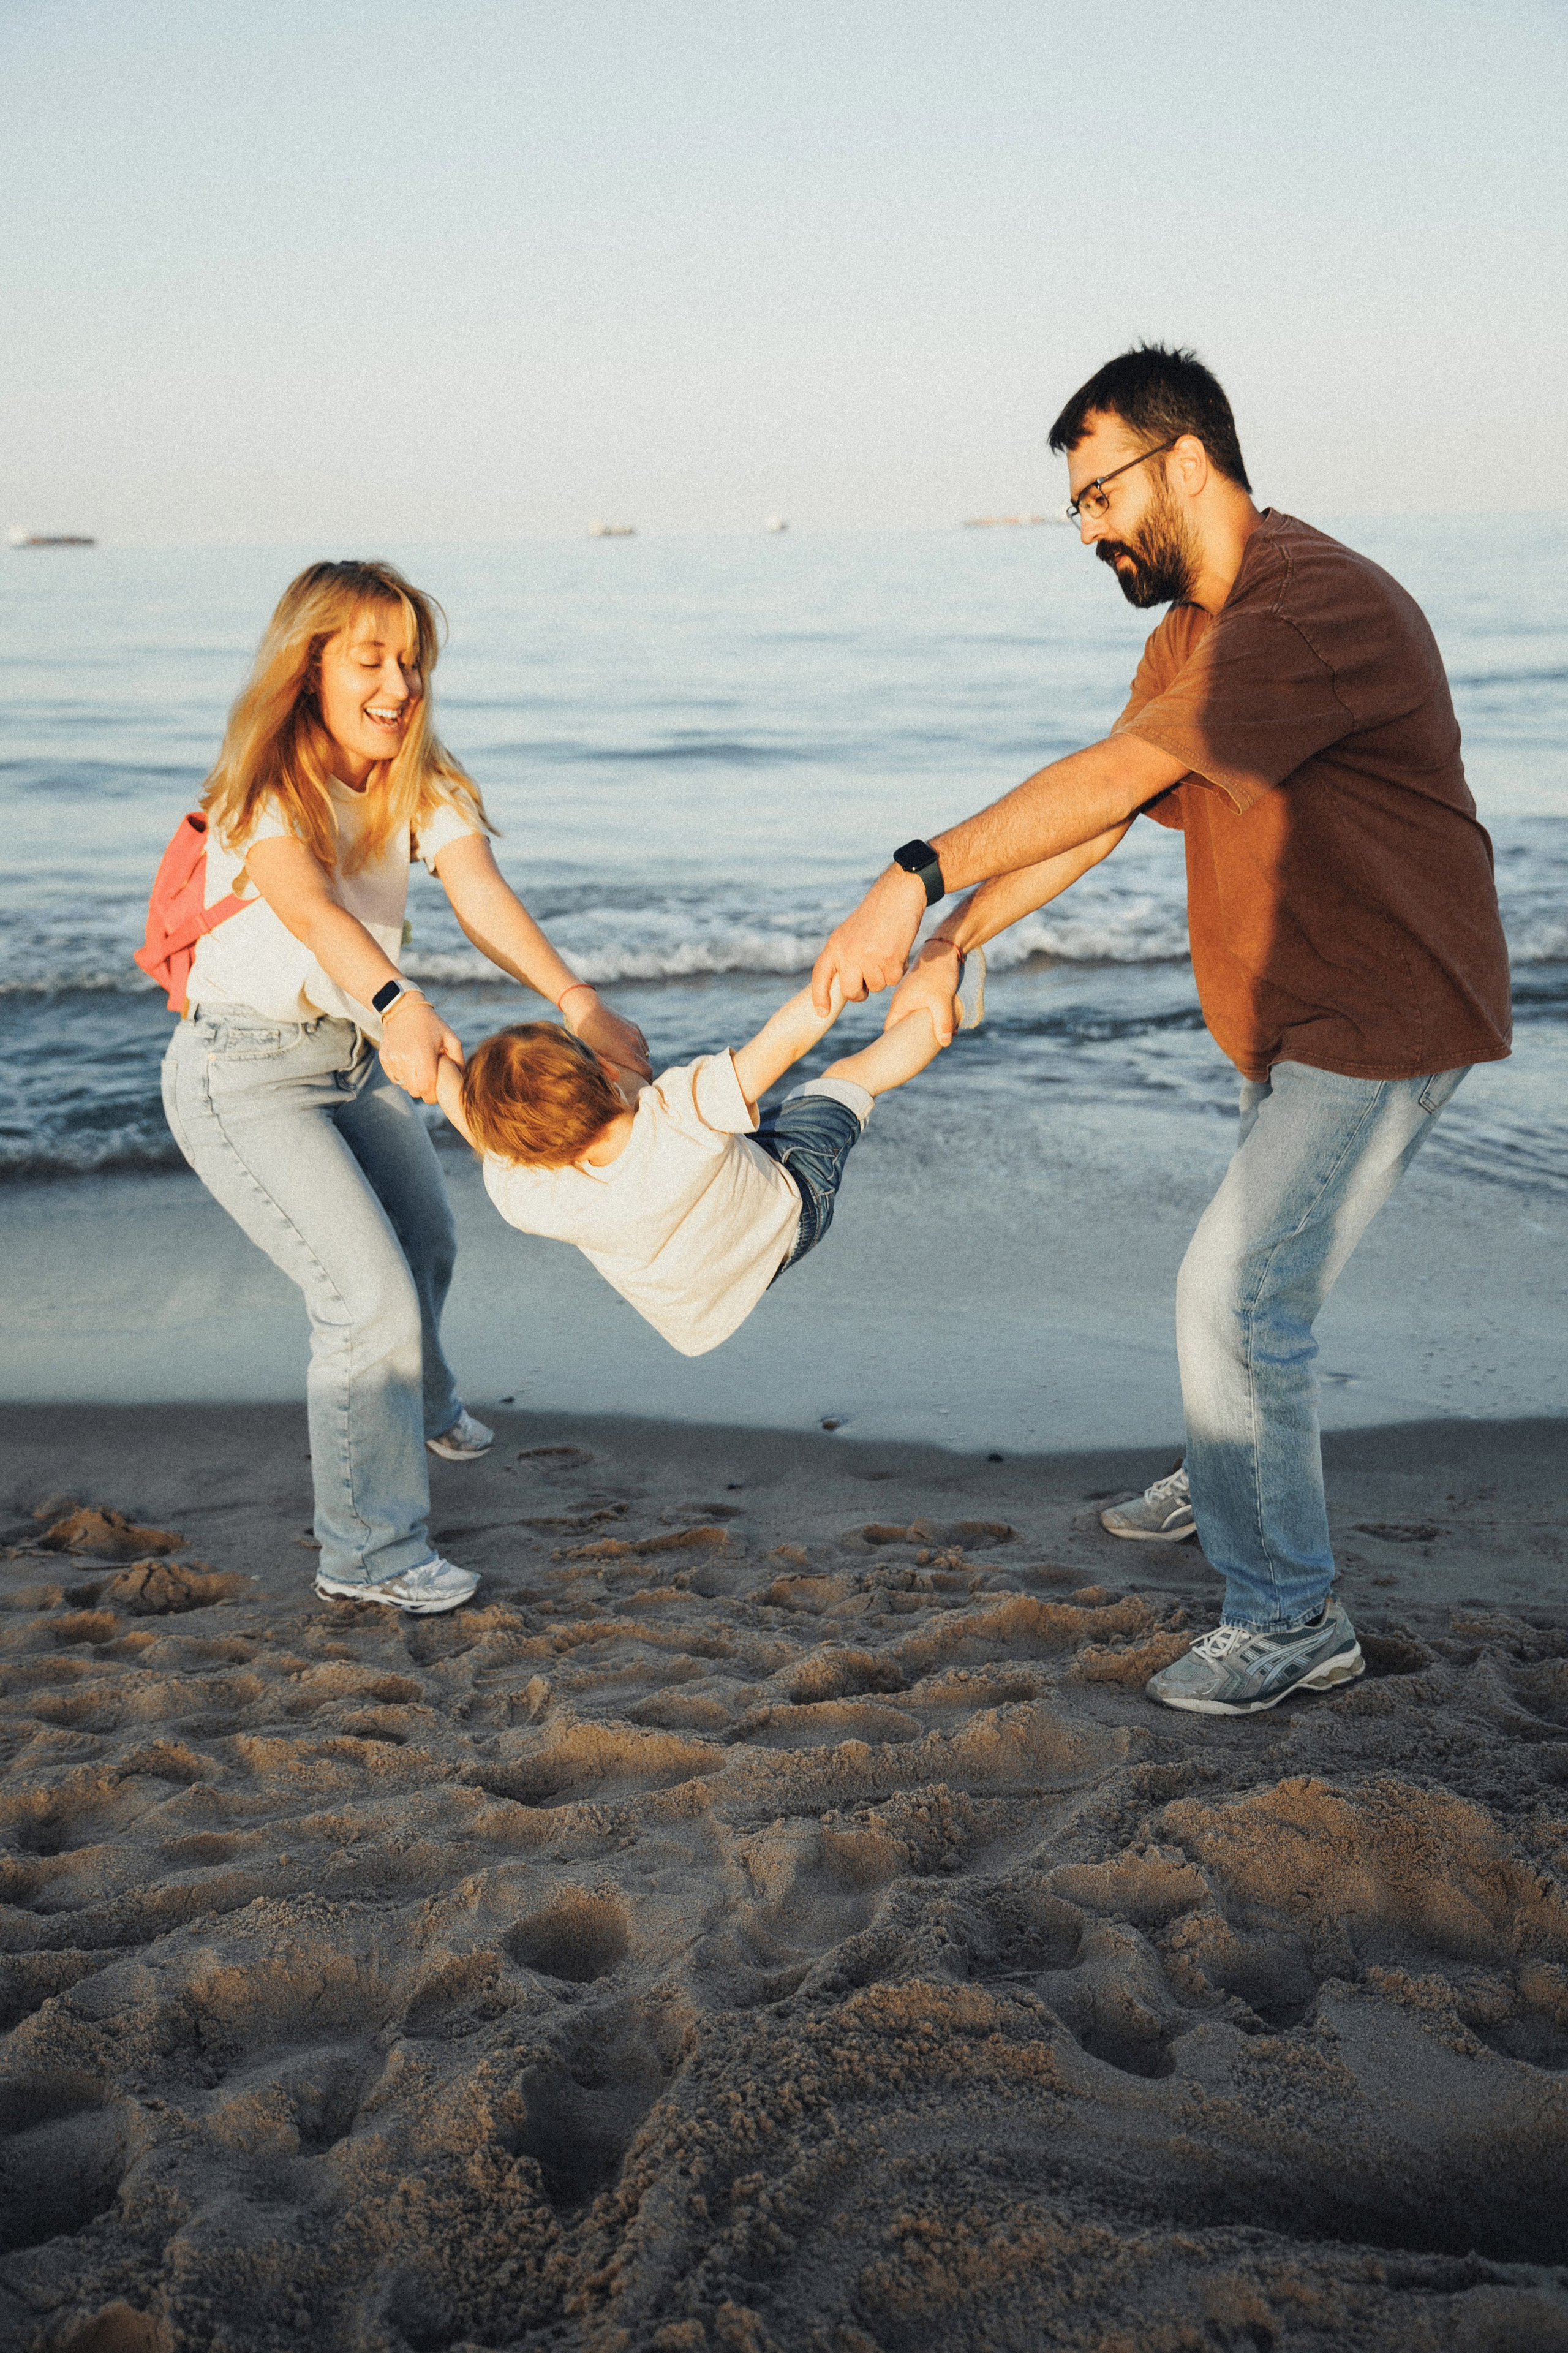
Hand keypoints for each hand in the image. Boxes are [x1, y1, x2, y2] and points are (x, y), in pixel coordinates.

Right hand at [379, 997, 464, 1102]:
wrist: (404, 1009)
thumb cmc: (432, 1025)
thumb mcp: (450, 1038)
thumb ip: (458, 1060)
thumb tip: (461, 1079)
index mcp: (424, 1055)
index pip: (426, 1090)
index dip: (433, 1096)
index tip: (437, 1090)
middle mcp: (405, 1059)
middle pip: (415, 1092)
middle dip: (424, 1090)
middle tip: (430, 1079)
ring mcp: (392, 1059)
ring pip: (404, 1086)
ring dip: (413, 1082)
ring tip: (420, 1067)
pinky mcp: (384, 1058)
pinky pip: (395, 1078)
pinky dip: (403, 1075)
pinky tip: (409, 1062)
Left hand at [564, 991, 651, 1079]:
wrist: (587, 1009)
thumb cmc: (586, 1036)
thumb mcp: (594, 1056)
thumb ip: (606, 1071)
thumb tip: (617, 1082)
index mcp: (627, 1053)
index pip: (647, 1072)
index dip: (644, 1082)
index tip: (638, 1088)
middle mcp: (635, 1044)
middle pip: (647, 1065)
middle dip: (643, 1075)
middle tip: (634, 1082)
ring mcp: (636, 1034)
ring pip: (645, 1054)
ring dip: (640, 1062)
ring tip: (631, 1069)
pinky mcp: (634, 1027)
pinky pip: (642, 1044)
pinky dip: (639, 1051)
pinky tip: (629, 1054)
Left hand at [811, 866, 927, 1011]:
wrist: (896, 897)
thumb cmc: (874, 916)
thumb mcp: (848, 933)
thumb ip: (842, 957)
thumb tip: (844, 985)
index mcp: (834, 946)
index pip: (821, 975)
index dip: (820, 996)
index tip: (822, 1012)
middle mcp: (848, 954)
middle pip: (851, 992)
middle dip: (861, 992)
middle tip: (868, 980)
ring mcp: (868, 958)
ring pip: (876, 987)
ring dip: (883, 976)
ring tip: (885, 952)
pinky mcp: (889, 961)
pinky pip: (893, 981)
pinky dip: (898, 970)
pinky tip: (897, 951)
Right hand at [885, 938, 963, 1046]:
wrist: (944, 949)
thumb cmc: (940, 973)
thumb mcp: (942, 999)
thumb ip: (943, 1021)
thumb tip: (944, 1043)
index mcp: (899, 1004)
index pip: (889, 1030)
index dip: (892, 1044)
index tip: (901, 1055)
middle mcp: (901, 1001)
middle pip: (899, 1026)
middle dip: (907, 1039)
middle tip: (919, 1053)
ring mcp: (909, 996)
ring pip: (910, 1018)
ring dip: (918, 1028)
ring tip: (929, 1041)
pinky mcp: (919, 992)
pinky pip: (918, 1010)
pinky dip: (924, 1019)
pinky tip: (937, 1024)